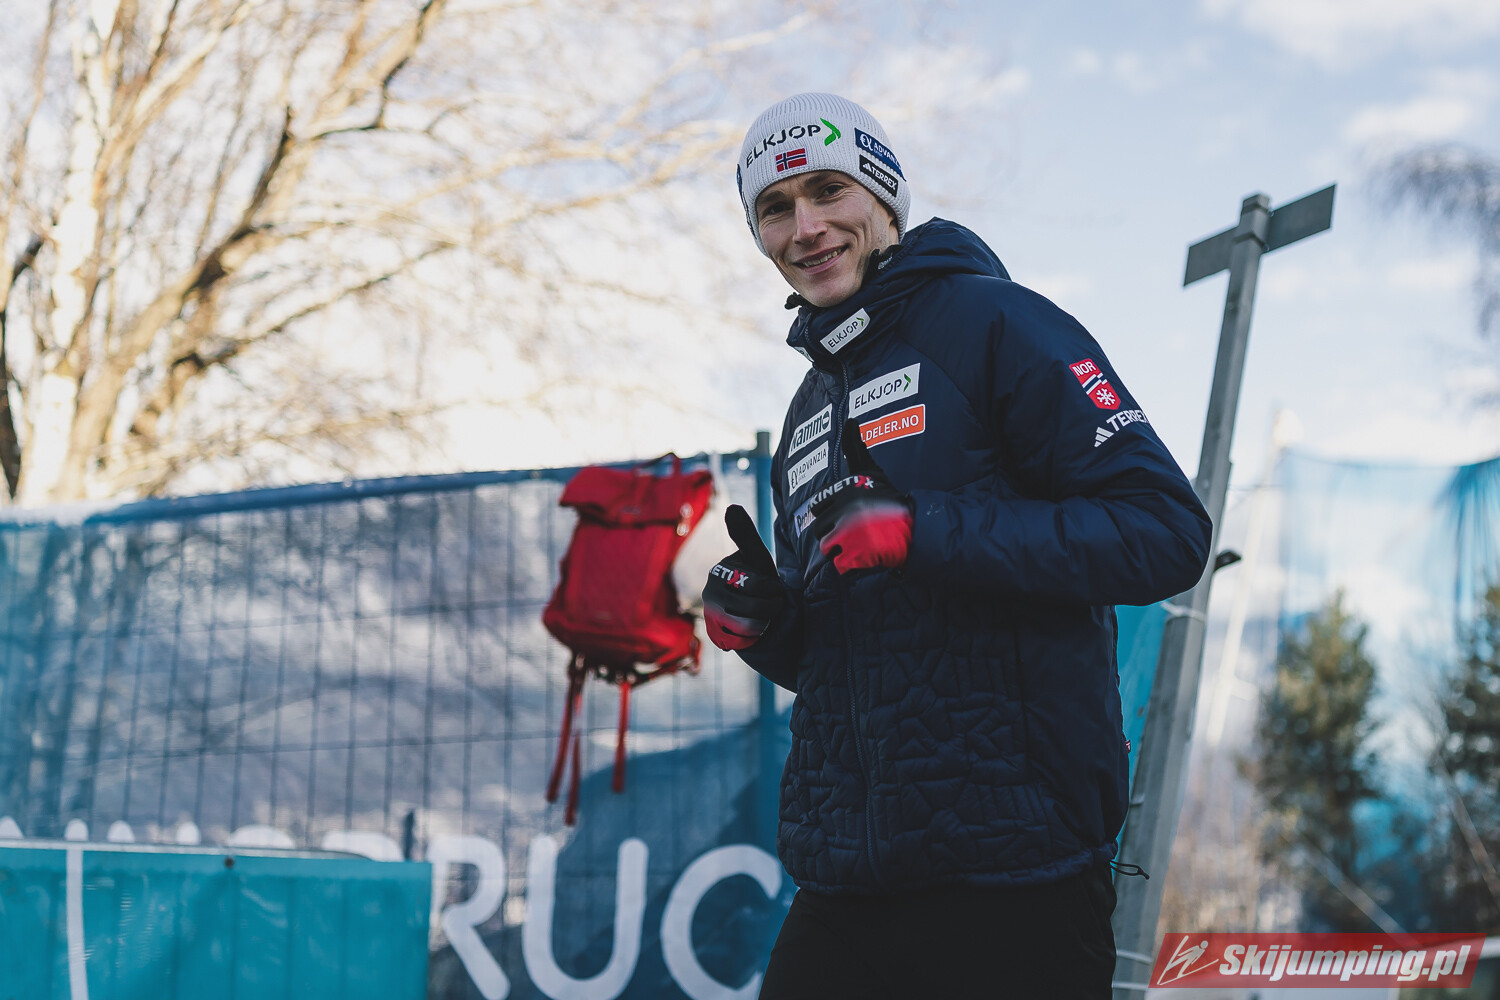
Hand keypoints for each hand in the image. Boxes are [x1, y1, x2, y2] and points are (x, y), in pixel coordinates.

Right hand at [703, 504, 785, 649]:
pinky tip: (756, 627)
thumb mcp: (756, 558)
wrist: (755, 614)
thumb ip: (746, 535)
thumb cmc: (758, 582)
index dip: (773, 590)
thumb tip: (732, 507)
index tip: (773, 588)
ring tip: (766, 614)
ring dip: (766, 620)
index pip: (757, 584)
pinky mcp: (716, 635)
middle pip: (755, 606)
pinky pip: (744, 639)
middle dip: (772, 605)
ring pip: (751, 624)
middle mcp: (710, 593)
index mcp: (720, 572)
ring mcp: (712, 616)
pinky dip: (756, 634)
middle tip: (773, 602)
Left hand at [809, 420, 913, 573]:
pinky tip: (863, 557)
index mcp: (844, 493)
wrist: (914, 525)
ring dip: (840, 549)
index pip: (819, 507)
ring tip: (858, 544)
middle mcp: (845, 513)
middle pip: (819, 529)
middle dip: (832, 532)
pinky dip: (849, 564)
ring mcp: (850, 536)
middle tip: (852, 533)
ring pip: (827, 547)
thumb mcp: (871, 470)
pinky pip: (839, 564)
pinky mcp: (856, 556)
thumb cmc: (889, 498)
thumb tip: (851, 419)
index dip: (830, 512)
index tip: (847, 514)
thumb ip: (856, 446)